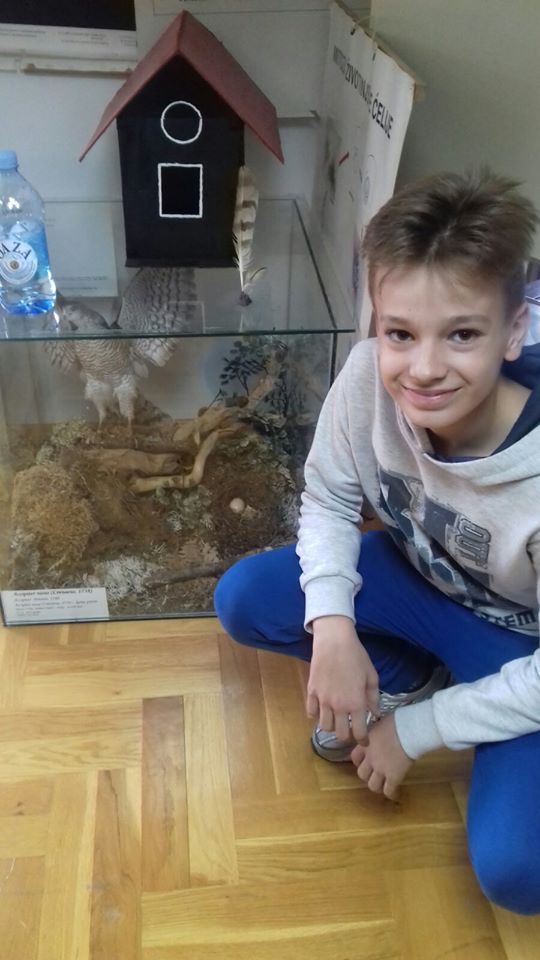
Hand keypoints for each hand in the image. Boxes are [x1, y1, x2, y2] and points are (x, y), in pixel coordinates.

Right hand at [307, 615, 379, 743]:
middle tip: (350, 730)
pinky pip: (311, 712)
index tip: (365, 741)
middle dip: (347, 736)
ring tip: (336, 720)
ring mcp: (322, 700)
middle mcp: (338, 706)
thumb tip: (375, 713)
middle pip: (340, 734)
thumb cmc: (356, 656)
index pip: (359, 732)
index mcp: (356, 703)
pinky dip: (317, 714)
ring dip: (332, 726)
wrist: (334, 641)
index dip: (363, 740)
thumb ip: (373, 698)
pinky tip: (323, 709)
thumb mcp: (371, 676)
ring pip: (324, 727)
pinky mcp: (311, 692)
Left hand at [351, 714, 411, 799]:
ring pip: (372, 786)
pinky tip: (394, 794)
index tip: (365, 762)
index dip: (359, 762)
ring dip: (377, 786)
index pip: (354, 758)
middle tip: (376, 774)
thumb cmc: (397, 722)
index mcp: (365, 745)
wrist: (410, 729)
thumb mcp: (379, 723)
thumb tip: (379, 731)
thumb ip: (375, 732)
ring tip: (384, 785)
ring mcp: (381, 769)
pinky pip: (388, 791)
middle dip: (367, 775)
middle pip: (362, 774)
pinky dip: (391, 794)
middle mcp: (370, 759)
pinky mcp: (394, 777)